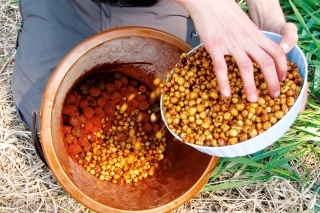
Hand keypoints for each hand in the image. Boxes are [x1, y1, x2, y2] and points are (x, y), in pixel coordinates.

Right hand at [174, 0, 290, 101]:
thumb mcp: (244, 23)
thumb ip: (251, 36)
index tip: (282, 79)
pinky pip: (221, 66)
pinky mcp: (215, 46)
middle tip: (273, 96)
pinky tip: (226, 93)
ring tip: (252, 100)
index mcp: (255, 34)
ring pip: (246, 67)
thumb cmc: (224, 11)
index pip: (276, 51)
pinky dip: (224, 82)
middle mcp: (246, 40)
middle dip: (272, 81)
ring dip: (251, 86)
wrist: (208, 1)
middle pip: (266, 62)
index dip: (282, 67)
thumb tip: (254, 48)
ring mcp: (231, 43)